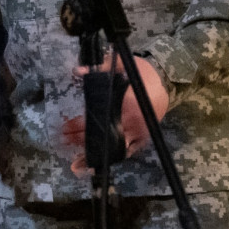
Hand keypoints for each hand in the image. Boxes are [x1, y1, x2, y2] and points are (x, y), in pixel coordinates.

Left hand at [63, 55, 168, 170]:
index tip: (64, 127)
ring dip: (94, 153)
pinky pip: (126, 153)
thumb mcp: (121, 64)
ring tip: (75, 162)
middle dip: (80, 138)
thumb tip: (76, 71)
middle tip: (63, 139)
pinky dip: (111, 158)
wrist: (165, 83)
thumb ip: (99, 68)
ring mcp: (138, 133)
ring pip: (112, 147)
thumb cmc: (141, 73)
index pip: (97, 117)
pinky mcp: (142, 140)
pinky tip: (95, 164)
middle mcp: (132, 121)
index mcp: (126, 103)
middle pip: (102, 134)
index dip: (78, 124)